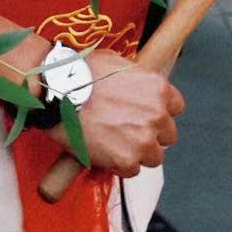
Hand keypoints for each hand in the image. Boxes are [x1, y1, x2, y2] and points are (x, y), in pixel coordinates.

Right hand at [56, 50, 181, 177]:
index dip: (160, 112)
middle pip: (167, 135)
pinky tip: (103, 151)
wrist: (54, 91)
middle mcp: (157, 115)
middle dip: (150, 134)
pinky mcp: (126, 160)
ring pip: (153, 156)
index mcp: (158, 89)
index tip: (146, 114)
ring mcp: (143, 140)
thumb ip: (132, 76)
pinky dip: (118, 164)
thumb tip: (131, 81)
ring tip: (113, 143)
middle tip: (126, 130)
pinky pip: (131, 170)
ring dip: (136, 152)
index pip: (176, 107)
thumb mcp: (113, 61)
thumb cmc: (78, 74)